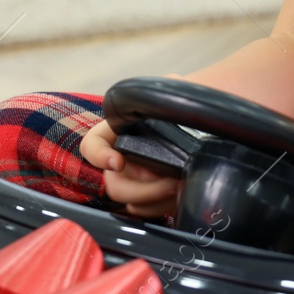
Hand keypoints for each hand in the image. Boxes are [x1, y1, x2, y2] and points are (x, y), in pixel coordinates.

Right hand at [81, 74, 187, 218]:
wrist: (201, 128)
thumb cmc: (180, 109)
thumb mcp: (173, 94)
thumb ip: (169, 88)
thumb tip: (176, 83)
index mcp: (118, 133)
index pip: (92, 145)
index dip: (99, 155)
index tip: (118, 161)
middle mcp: (121, 158)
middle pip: (115, 184)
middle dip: (143, 188)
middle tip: (171, 182)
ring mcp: (135, 180)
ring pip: (131, 201)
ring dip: (156, 200)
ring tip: (181, 187)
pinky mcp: (151, 196)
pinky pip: (148, 211)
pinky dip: (163, 208)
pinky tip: (181, 195)